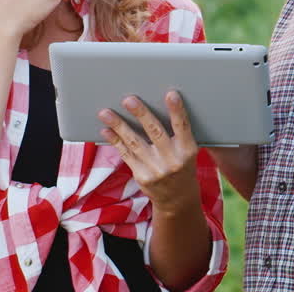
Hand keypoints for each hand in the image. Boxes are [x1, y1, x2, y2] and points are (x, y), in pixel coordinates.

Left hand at [98, 91, 201, 213]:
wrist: (177, 199)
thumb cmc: (182, 166)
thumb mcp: (187, 151)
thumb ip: (177, 134)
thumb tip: (156, 108)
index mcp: (187, 150)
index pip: (182, 126)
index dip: (177, 110)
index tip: (171, 94)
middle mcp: (172, 159)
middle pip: (155, 131)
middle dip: (141, 114)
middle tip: (129, 100)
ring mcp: (155, 169)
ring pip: (134, 142)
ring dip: (119, 125)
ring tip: (106, 113)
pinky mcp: (141, 175)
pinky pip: (126, 154)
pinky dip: (115, 141)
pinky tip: (106, 130)